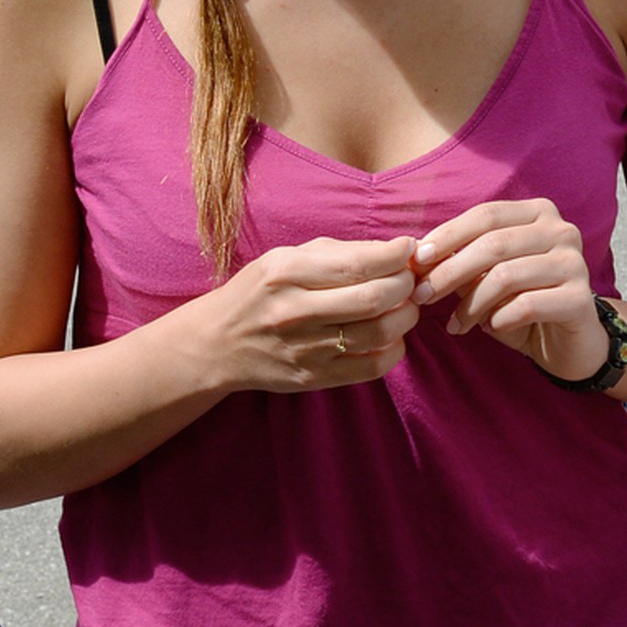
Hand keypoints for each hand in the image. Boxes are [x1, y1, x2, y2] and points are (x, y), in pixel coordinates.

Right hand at [196, 235, 420, 393]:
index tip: (409, 248)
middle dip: (406, 284)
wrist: (216, 344)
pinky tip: (391, 335)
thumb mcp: (285, 258)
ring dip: (406, 315)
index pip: (357, 263)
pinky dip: (394, 349)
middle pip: (374, 298)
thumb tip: (396, 251)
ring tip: (404, 305)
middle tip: (410, 278)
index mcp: (286, 272)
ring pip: (379, 332)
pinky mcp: (313, 378)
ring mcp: (305, 349)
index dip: (395, 255)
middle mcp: (294, 311)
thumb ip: (338, 253)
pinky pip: (371, 366)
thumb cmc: (258, 292)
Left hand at [412, 198, 600, 380]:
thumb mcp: (487, 277)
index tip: (417, 260)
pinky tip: (491, 328)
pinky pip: (527, 305)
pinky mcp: (580, 299)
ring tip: (456, 324)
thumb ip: (461, 261)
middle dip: (450, 271)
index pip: (485, 215)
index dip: (448, 236)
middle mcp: (561, 230)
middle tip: (423, 296)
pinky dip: (500, 319)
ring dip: (471, 304)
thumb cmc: (521, 302)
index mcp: (538, 212)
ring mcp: (575, 263)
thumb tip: (418, 255)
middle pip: (494, 244)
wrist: (568, 342)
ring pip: (507, 276)